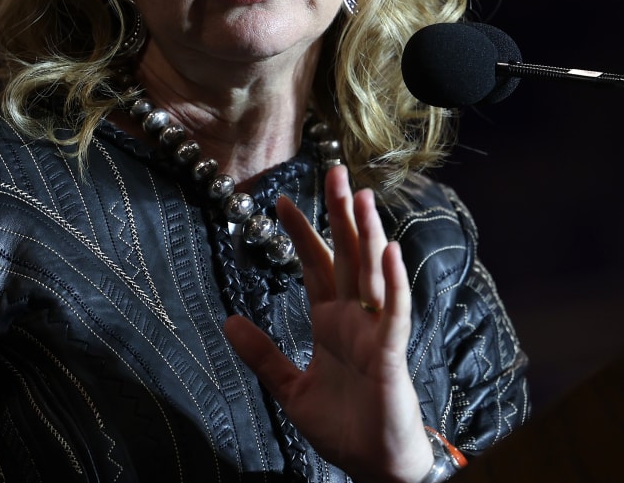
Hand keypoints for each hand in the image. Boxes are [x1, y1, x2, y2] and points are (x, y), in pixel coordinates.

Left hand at [224, 166, 433, 482]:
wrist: (373, 466)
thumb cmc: (342, 427)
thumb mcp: (290, 390)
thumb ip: (263, 356)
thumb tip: (228, 322)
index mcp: (331, 323)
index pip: (316, 266)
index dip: (301, 233)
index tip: (280, 201)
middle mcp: (356, 319)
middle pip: (348, 256)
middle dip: (341, 215)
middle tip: (334, 171)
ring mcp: (376, 333)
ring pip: (373, 273)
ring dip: (368, 234)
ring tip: (362, 196)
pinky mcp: (392, 354)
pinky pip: (394, 312)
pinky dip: (394, 281)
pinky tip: (390, 250)